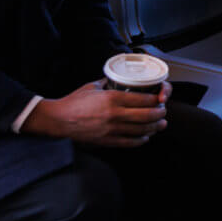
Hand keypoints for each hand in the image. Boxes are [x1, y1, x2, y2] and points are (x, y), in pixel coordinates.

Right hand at [23, 81, 168, 147]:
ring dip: (155, 128)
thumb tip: (118, 78)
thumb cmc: (73, 102)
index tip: (160, 98)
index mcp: (112, 98)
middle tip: (163, 112)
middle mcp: (114, 115)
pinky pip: (130, 142)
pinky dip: (141, 140)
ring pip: (142, 130)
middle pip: (147, 116)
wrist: (58, 120)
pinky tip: (146, 137)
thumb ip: (108, 82)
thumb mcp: (92, 87)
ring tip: (161, 124)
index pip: (143, 99)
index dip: (156, 99)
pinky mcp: (107, 141)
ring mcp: (112, 130)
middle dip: (160, 114)